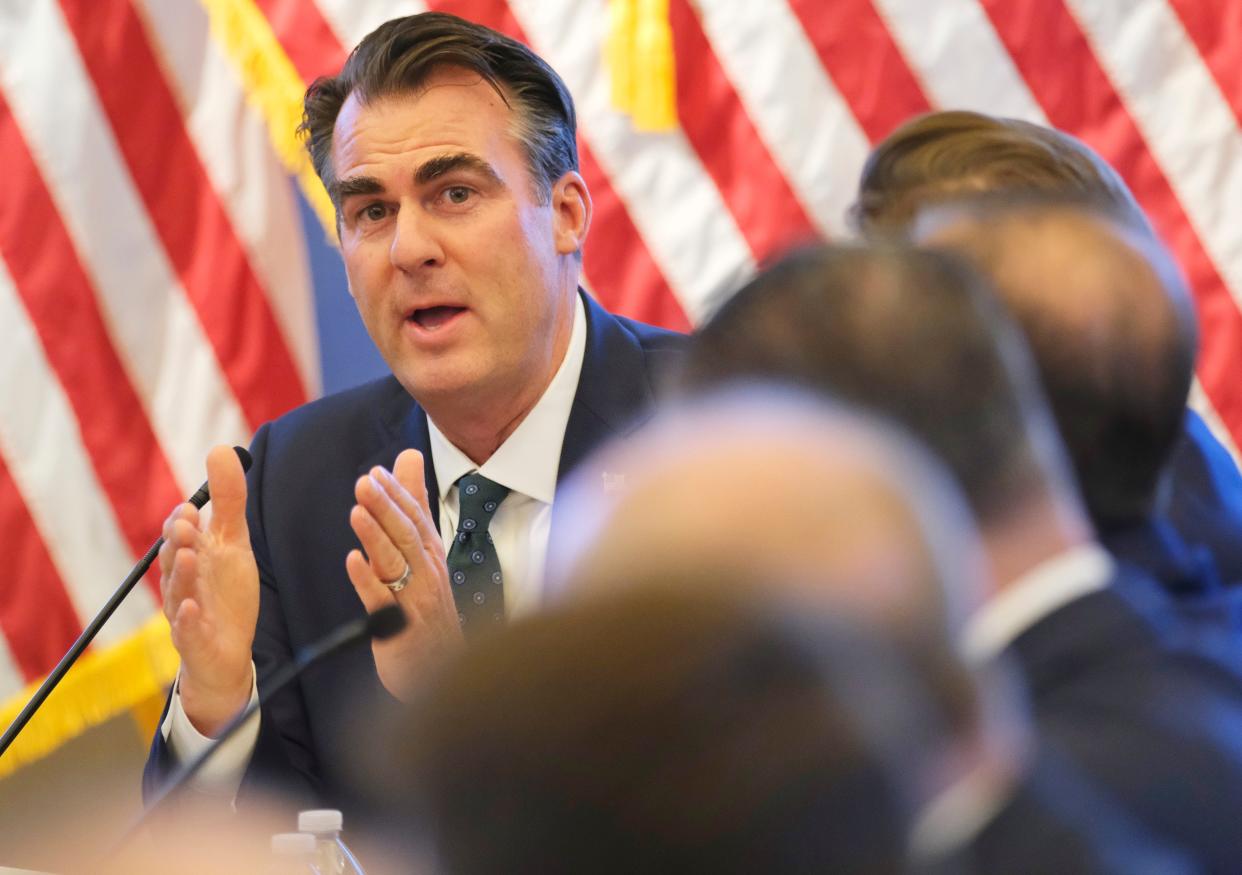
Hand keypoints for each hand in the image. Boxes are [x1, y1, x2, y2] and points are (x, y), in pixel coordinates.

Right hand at [159, 445, 258, 735]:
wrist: (226, 652)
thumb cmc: (225, 592)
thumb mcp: (234, 543)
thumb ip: (229, 500)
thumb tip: (221, 448)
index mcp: (191, 557)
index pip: (179, 533)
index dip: (183, 520)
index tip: (193, 506)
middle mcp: (183, 583)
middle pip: (174, 559)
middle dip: (179, 540)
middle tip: (188, 523)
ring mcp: (186, 613)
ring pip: (178, 592)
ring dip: (182, 573)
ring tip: (189, 554)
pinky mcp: (195, 642)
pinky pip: (187, 632)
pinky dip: (188, 620)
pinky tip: (193, 609)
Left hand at [346, 449, 462, 700]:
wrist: (442, 672)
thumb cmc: (429, 608)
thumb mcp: (424, 551)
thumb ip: (414, 504)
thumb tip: (407, 457)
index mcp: (430, 555)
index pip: (415, 518)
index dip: (397, 495)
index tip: (376, 472)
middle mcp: (426, 573)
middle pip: (406, 535)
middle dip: (387, 507)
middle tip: (365, 481)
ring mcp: (414, 600)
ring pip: (396, 563)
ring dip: (376, 537)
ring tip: (357, 512)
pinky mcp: (400, 629)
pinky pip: (382, 602)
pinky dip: (368, 581)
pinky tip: (352, 562)